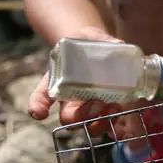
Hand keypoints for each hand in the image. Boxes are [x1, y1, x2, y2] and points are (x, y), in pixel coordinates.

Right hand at [28, 26, 146, 138]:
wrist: (97, 49)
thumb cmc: (86, 44)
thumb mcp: (88, 37)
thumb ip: (100, 39)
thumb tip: (117, 44)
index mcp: (58, 83)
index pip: (41, 97)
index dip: (38, 106)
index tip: (40, 113)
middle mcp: (71, 100)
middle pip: (69, 118)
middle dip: (80, 116)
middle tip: (95, 103)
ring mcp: (90, 107)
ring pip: (89, 124)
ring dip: (100, 122)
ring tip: (113, 108)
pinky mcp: (109, 108)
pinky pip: (111, 122)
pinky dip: (118, 123)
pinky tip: (124, 113)